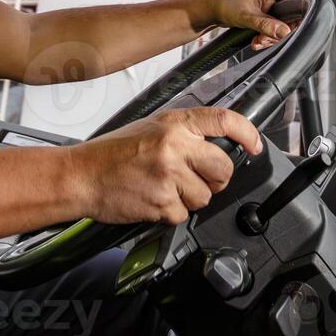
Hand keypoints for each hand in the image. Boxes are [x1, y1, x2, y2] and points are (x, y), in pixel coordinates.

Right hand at [68, 108, 262, 224]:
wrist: (81, 176)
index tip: (255, 144)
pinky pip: (184, 215)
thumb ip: (184, 133)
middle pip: (223, 167)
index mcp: (174, 124)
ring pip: (206, 196)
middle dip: (216, 178)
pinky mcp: (162, 203)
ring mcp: (169, 176)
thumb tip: (215, 145)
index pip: (224, 120)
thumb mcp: (150, 128)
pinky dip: (171, 213)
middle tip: (197, 178)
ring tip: (164, 188)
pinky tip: (152, 200)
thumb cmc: (112, 153)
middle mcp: (175, 146)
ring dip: (190, 199)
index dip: (247, 132)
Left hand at [204, 0, 306, 49]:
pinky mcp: (270, 12)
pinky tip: (257, 40)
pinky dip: (268, 36)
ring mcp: (275, 2)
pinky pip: (277, 27)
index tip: (289, 30)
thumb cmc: (226, 3)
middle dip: (282, 32)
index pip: (303, 0)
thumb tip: (285, 32)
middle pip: (295, 16)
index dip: (300, 17)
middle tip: (265, 39)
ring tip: (258, 40)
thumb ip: (266, 24)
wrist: (212, 7)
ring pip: (286, 25)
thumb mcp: (247, 15)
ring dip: (272, 37)